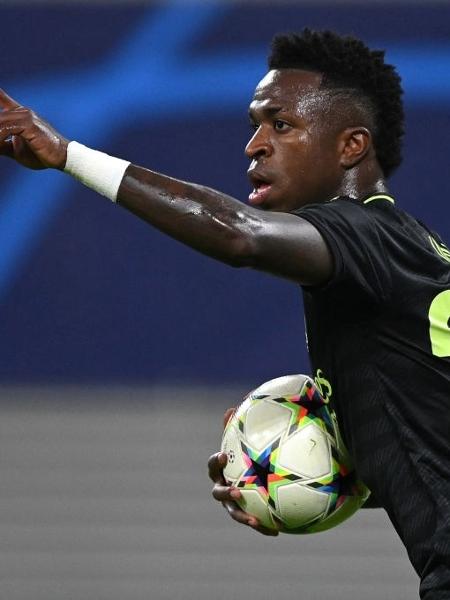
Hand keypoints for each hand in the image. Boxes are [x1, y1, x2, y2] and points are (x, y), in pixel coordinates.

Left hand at [0, 89, 67, 169]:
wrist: (63, 157)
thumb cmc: (41, 154)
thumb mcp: (15, 150)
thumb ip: (2, 145)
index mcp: (18, 115)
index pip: (1, 99)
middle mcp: (21, 111)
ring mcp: (25, 116)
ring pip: (0, 121)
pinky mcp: (29, 124)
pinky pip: (6, 128)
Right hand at [208, 408, 278, 536]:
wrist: (252, 474)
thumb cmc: (246, 453)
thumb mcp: (242, 440)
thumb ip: (236, 427)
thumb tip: (232, 408)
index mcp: (221, 469)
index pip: (213, 465)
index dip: (216, 461)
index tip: (223, 456)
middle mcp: (222, 487)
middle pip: (218, 493)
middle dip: (225, 493)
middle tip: (237, 491)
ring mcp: (232, 503)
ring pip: (233, 512)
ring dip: (242, 517)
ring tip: (253, 521)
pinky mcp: (245, 514)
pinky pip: (252, 521)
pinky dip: (262, 527)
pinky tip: (276, 532)